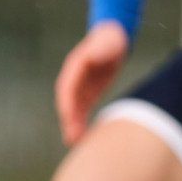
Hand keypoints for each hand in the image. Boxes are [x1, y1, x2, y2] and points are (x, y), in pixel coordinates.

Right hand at [54, 21, 130, 145]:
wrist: (114, 39)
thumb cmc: (110, 39)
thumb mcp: (107, 41)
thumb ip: (99, 50)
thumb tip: (91, 56)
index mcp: (75, 67)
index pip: (67, 87)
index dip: (67, 101)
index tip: (67, 115)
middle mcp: (73, 79)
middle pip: (68, 102)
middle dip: (68, 119)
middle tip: (71, 136)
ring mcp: (80, 87)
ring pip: (73, 109)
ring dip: (73, 125)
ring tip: (74, 142)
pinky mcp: (88, 93)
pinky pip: (82, 110)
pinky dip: (81, 123)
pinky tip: (82, 137)